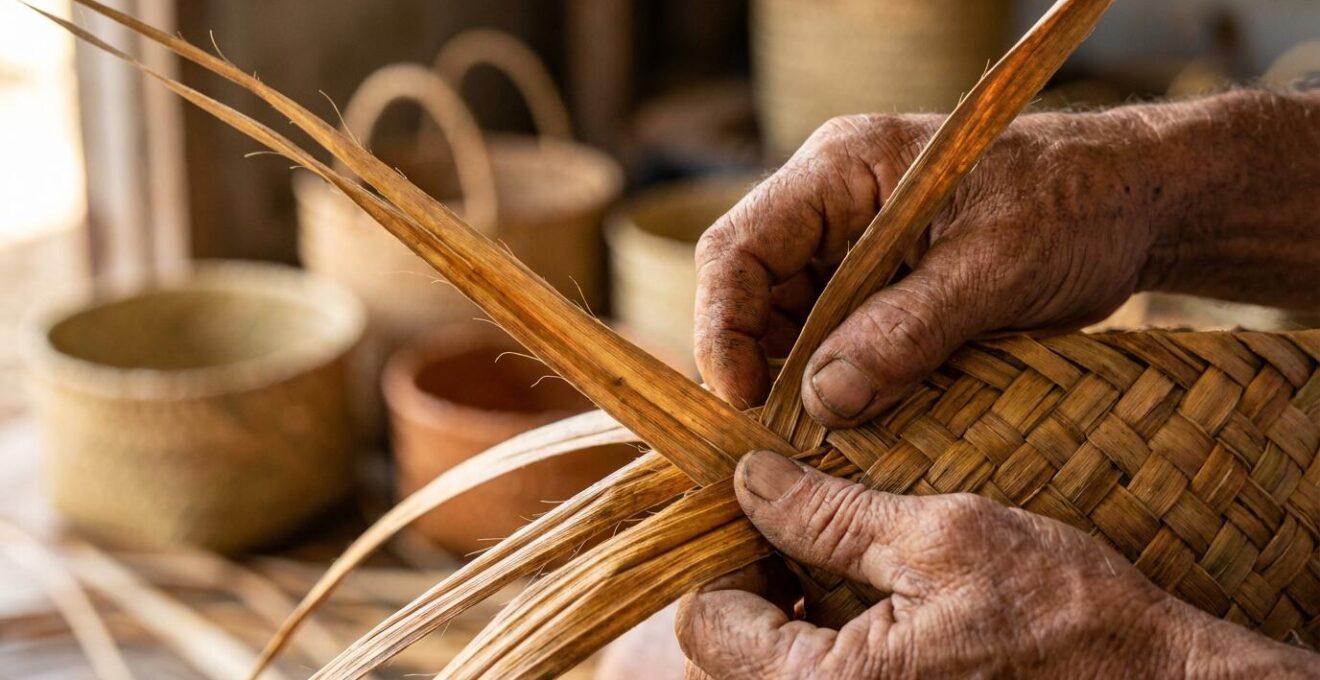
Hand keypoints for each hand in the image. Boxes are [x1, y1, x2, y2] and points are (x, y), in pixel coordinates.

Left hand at [676, 451, 1319, 678]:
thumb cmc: (1061, 615)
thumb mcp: (943, 537)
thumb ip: (830, 514)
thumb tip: (749, 477)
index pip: (703, 626)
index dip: (722, 556)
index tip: (765, 512)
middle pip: (723, 658)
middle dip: (747, 585)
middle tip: (795, 528)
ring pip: (765, 671)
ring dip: (778, 612)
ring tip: (831, 555)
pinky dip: (815, 641)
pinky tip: (860, 598)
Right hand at [694, 109, 1166, 425]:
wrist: (1136, 205)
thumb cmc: (1074, 206)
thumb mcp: (993, 269)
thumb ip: (906, 331)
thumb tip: (823, 401)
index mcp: (840, 169)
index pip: (738, 246)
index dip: (725, 326)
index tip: (742, 398)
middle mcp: (831, 204)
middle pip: (752, 291)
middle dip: (759, 364)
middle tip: (779, 438)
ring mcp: (853, 246)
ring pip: (788, 323)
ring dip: (797, 382)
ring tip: (820, 439)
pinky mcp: (880, 286)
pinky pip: (833, 339)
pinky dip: (837, 383)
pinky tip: (856, 422)